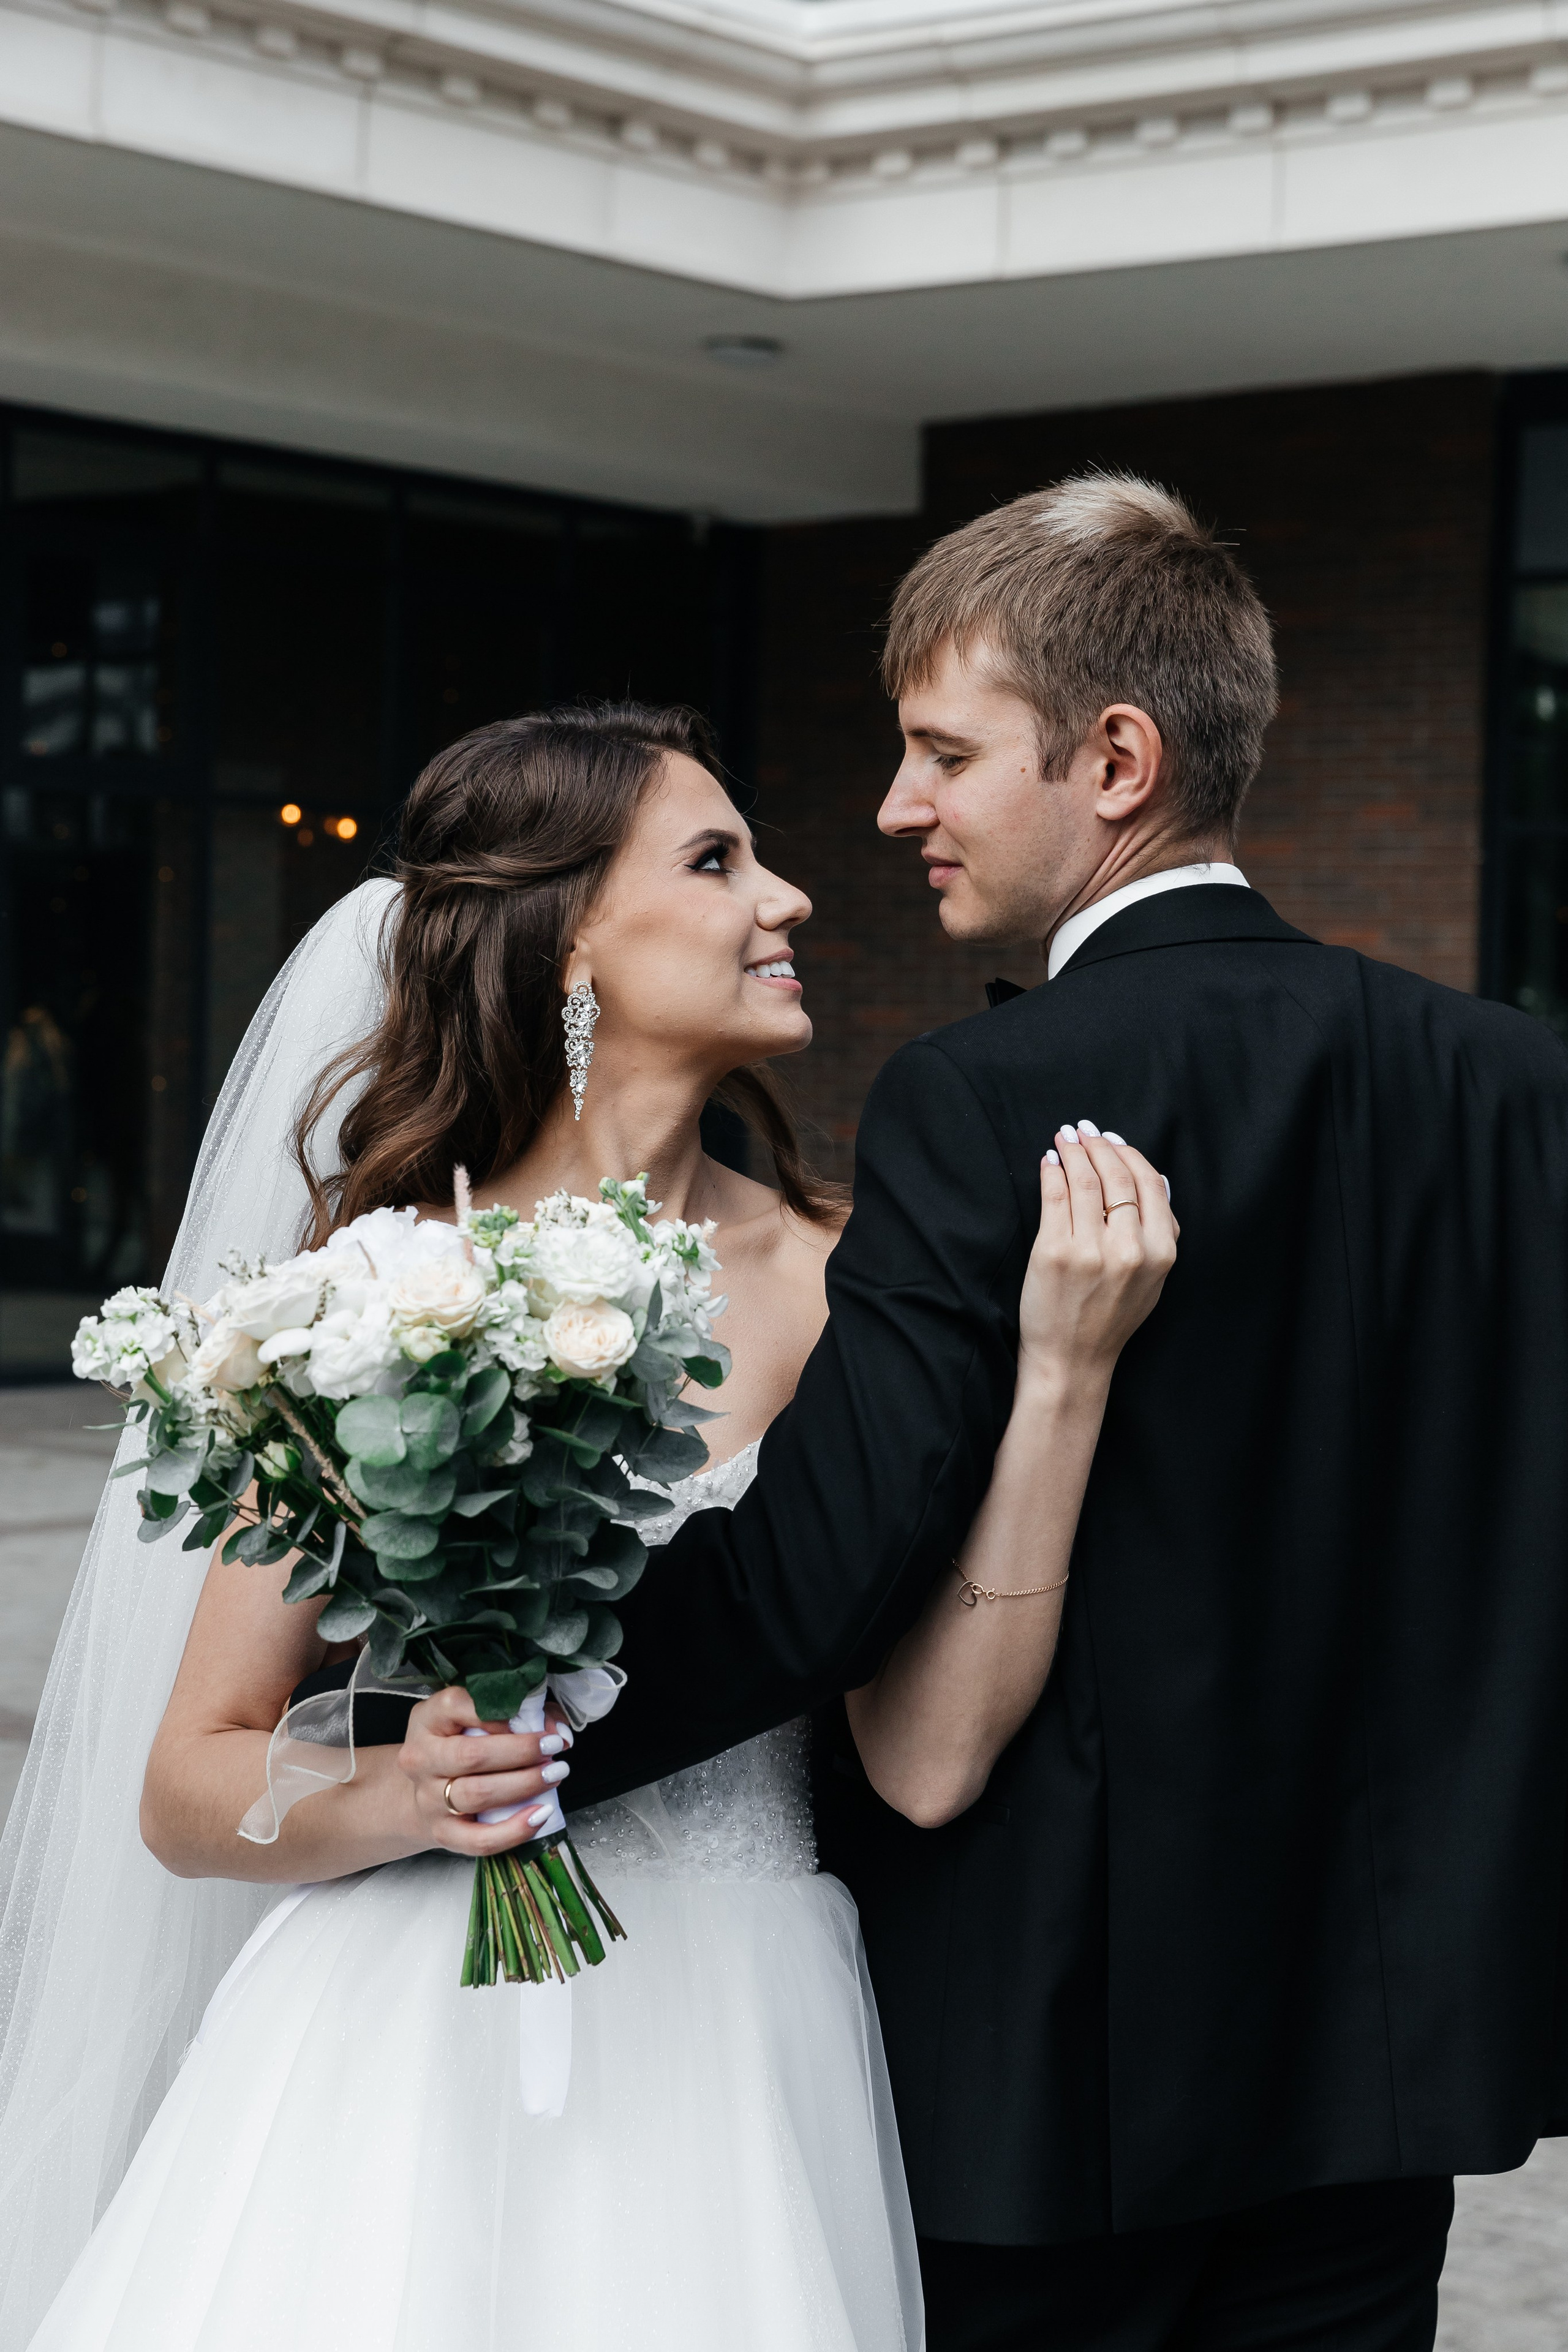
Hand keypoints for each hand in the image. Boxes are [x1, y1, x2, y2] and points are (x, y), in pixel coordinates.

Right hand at [398, 1686, 573, 1855]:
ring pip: (477, 1794)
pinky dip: (514, 1830)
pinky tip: (540, 1814)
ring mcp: (429, 1799)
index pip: (456, 1706)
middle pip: (471, 1755)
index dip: (499, 1712)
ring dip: (524, 1784)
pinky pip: (479, 1839)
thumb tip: (558, 1731)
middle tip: (553, 1747)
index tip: (529, 1716)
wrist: (424, 1790)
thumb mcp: (479, 1715)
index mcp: (427, 1719)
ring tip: (555, 1774)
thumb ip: (524, 1712)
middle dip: (520, 1751)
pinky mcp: (442, 1833)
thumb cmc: (462, 1742)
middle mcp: (421, 1758)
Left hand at [1017, 1124, 1177, 1390]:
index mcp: (1160, 1253)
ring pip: (1084, 1181)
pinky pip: (1054, 1198)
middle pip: (1116, 1177)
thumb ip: (1160, 1234)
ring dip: (1073, 1151)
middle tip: (1083, 1130)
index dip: (1129, 1154)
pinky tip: (1049, 1162)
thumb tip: (1154, 1180)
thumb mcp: (1153, 1280)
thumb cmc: (1112, 1318)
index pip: (1150, 1184)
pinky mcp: (1053, 1252)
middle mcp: (1128, 1249)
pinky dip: (1051, 1173)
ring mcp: (1089, 1250)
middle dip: (1098, 1145)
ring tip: (1064, 1137)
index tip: (1113, 1139)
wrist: (1073, 1359)